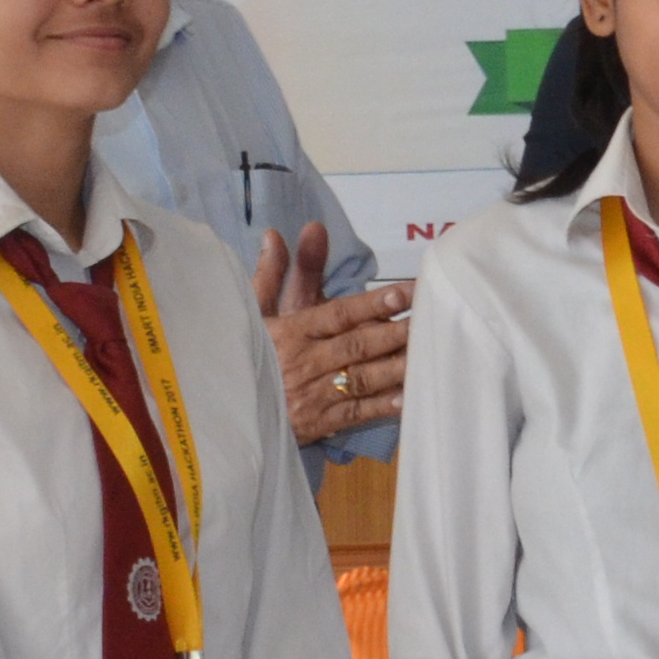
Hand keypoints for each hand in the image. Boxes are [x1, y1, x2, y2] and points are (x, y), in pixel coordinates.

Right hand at [260, 228, 413, 447]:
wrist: (227, 414)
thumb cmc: (243, 356)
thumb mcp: (253, 314)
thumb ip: (271, 275)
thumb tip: (275, 235)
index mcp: (291, 332)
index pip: (338, 314)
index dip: (372, 304)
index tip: (403, 293)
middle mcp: (304, 362)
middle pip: (357, 345)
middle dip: (396, 332)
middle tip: (431, 318)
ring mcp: (313, 395)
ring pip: (361, 378)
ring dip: (396, 367)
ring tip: (428, 353)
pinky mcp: (319, 423)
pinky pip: (356, 413)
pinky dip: (382, 407)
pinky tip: (409, 397)